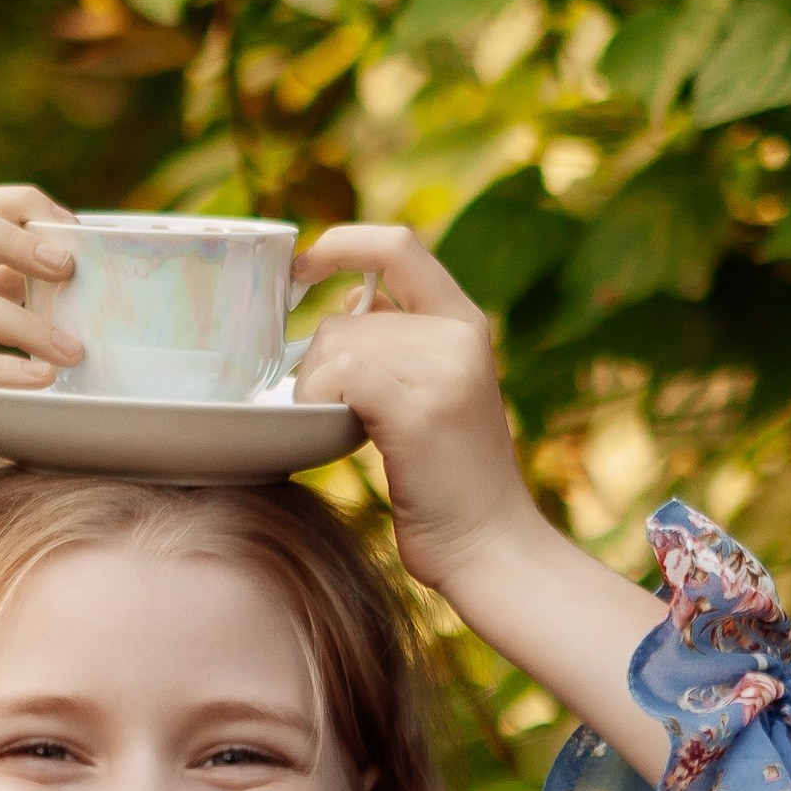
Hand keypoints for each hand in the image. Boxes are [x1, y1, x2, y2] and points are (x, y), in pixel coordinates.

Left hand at [289, 225, 536, 595]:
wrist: (490, 547)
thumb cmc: (449, 483)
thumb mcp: (438, 393)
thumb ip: (404, 343)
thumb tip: (345, 305)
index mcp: (465, 322)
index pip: (399, 245)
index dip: (341, 242)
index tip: (300, 266)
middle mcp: (458, 335)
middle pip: (348, 315)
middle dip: (320, 364)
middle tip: (336, 416)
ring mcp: (443, 369)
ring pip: (336, 346)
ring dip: (316, 393)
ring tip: (346, 435)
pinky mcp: (420, 407)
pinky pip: (339, 376)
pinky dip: (319, 404)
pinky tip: (335, 436)